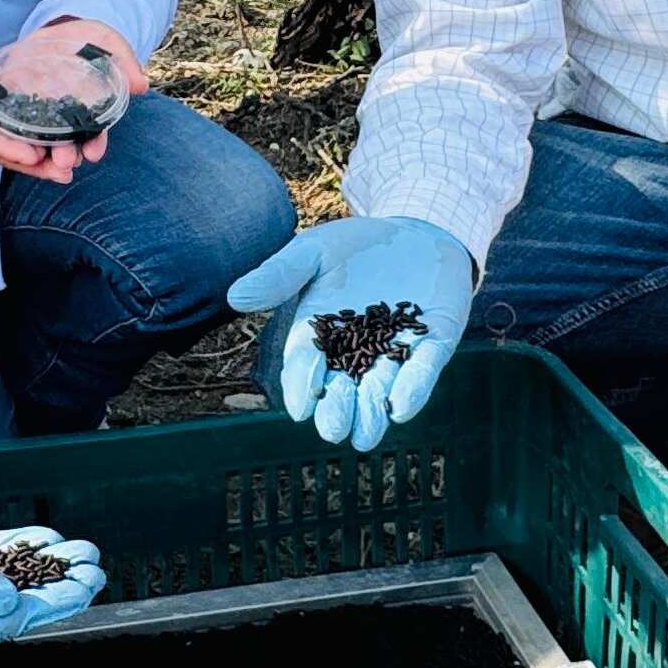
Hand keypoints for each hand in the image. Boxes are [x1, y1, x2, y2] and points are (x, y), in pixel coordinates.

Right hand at [0, 27, 85, 185]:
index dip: (10, 151)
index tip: (35, 157)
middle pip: (7, 153)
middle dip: (36, 165)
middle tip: (65, 172)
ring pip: (17, 144)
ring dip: (43, 155)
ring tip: (72, 163)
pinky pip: (21, 125)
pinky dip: (40, 133)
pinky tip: (64, 137)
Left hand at [16, 17, 149, 169]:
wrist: (58, 29)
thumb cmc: (88, 39)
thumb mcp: (109, 43)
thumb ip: (124, 62)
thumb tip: (141, 86)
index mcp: (87, 109)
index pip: (93, 132)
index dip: (95, 143)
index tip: (94, 153)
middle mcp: (62, 115)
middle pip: (65, 140)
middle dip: (65, 153)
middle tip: (65, 162)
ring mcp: (37, 107)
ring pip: (38, 135)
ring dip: (39, 149)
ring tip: (38, 159)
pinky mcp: (14, 96)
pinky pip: (10, 114)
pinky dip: (9, 126)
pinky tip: (7, 134)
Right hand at [227, 215, 476, 453]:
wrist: (415, 233)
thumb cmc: (356, 246)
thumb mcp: (313, 252)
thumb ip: (280, 274)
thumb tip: (235, 297)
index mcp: (321, 336)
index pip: (306, 367)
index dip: (302, 388)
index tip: (301, 407)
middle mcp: (357, 353)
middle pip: (343, 390)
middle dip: (337, 411)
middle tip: (333, 429)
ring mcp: (396, 352)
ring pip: (381, 391)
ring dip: (372, 413)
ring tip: (364, 434)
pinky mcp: (432, 345)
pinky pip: (423, 370)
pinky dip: (413, 388)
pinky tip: (400, 407)